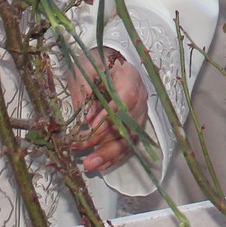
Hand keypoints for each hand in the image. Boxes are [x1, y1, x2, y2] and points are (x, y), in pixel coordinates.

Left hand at [67, 48, 149, 172]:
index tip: (90, 126)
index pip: (126, 98)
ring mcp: (140, 110)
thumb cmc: (93, 64)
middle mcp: (141, 95)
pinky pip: (129, 142)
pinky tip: (101, 165)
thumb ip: (85, 92)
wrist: (106, 62)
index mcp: (130, 76)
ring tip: (90, 165)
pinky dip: (115, 155)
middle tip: (87, 157)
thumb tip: (88, 119)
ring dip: (109, 153)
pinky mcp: (136, 123)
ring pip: (130, 137)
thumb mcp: (84, 70)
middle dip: (107, 143)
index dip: (110, 115)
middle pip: (129, 123)